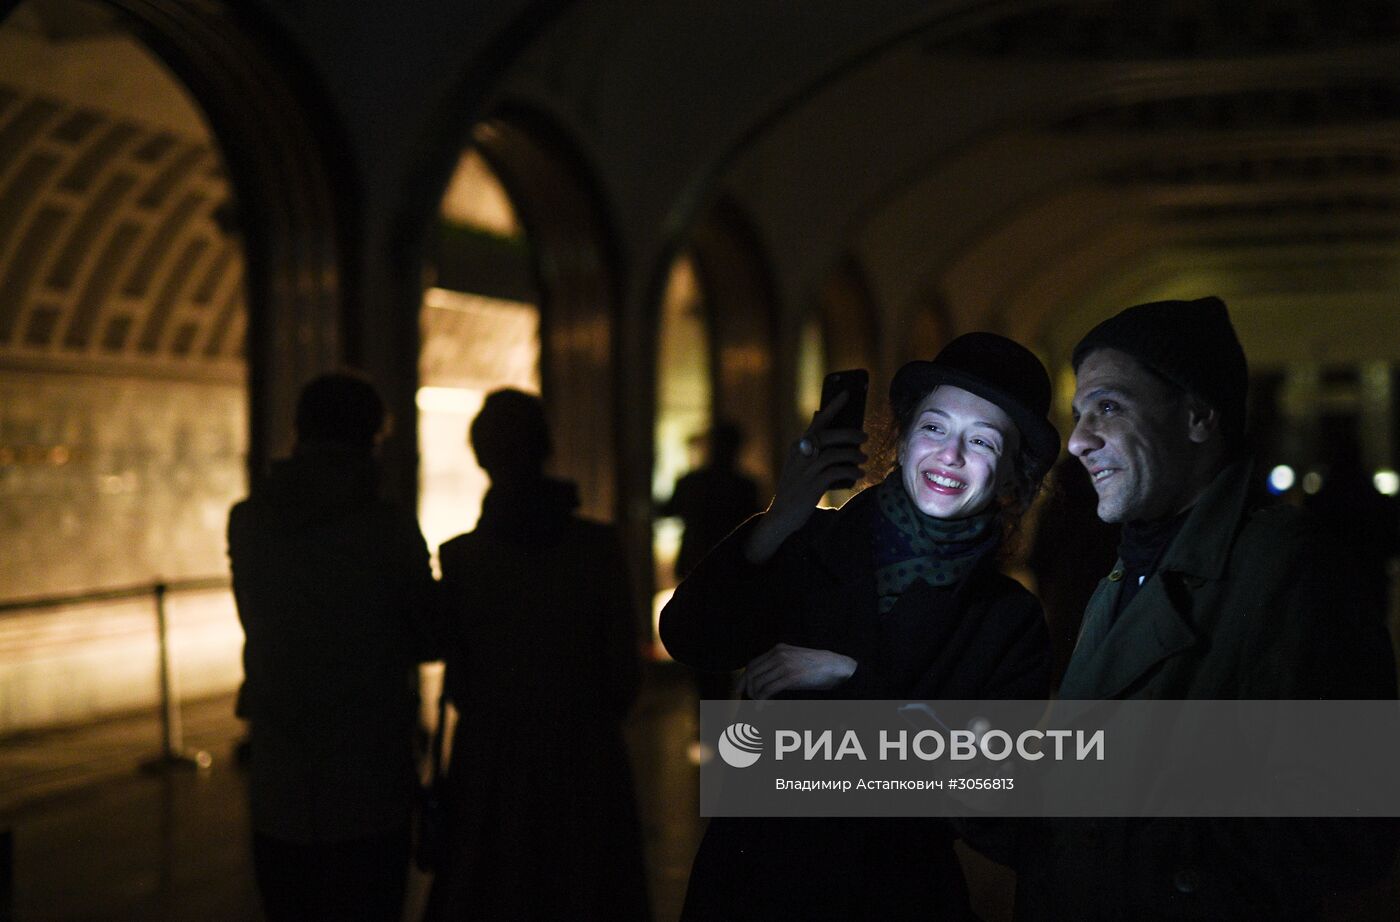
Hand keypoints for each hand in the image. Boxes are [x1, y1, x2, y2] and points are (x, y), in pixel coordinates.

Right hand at [744, 393, 866, 561]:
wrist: (781, 516)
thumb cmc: (796, 488)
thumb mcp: (800, 465)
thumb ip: (811, 447)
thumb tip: (824, 426)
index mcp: (797, 446)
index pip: (817, 422)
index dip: (833, 407)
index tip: (847, 394)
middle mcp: (800, 454)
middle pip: (829, 436)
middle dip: (850, 435)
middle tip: (865, 437)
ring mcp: (805, 470)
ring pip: (835, 453)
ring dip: (853, 455)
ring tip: (863, 459)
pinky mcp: (812, 485)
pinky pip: (837, 472)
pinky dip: (851, 471)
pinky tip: (858, 474)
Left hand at [744, 643, 856, 698]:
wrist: (836, 666)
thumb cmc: (816, 667)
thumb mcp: (794, 659)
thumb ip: (779, 665)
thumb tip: (764, 679)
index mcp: (778, 650)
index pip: (752, 664)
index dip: (743, 678)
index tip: (738, 690)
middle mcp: (778, 654)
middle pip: (752, 673)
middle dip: (744, 689)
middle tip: (744, 701)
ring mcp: (785, 665)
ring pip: (758, 682)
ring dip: (755, 697)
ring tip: (758, 705)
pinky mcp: (791, 676)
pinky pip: (769, 690)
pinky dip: (761, 701)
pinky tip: (761, 707)